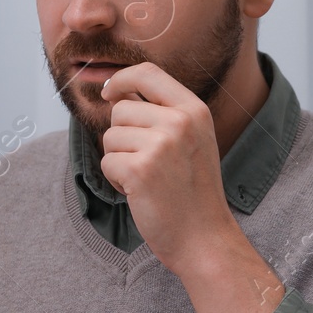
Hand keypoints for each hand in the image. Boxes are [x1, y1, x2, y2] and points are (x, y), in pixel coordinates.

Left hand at [97, 61, 237, 272]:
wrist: (204, 239)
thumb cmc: (193, 193)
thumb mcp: (191, 141)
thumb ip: (162, 114)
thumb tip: (118, 92)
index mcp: (194, 110)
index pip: (147, 72)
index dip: (120, 79)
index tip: (108, 93)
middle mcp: (179, 122)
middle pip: (120, 109)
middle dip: (121, 137)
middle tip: (146, 163)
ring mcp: (160, 145)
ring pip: (110, 137)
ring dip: (119, 160)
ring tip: (147, 179)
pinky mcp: (140, 170)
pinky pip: (107, 162)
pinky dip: (116, 181)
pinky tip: (141, 193)